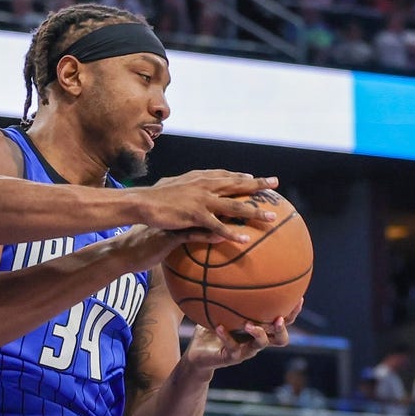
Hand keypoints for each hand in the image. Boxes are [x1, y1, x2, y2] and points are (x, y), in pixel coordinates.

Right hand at [134, 170, 279, 241]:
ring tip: (270, 218)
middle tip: (275, 183)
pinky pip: (217, 227)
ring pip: (233, 206)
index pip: (223, 175)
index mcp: (197, 178)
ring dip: (253, 212)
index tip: (254, 179)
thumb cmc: (151, 200)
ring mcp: (200, 201)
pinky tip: (244, 240)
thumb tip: (183, 188)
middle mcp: (203, 186)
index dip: (240, 177)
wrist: (139, 203)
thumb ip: (181, 187)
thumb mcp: (169, 187)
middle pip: (235, 185)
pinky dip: (231, 233)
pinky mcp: (194, 216)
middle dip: (257, 185)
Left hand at [187, 302, 297, 368]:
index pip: (283, 321)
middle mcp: (256, 340)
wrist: (199, 354)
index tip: (299, 297)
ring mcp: (246, 350)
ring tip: (249, 324)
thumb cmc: (213, 329)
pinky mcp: (232, 357)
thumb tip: (230, 266)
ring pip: (261, 345)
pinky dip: (226, 336)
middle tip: (280, 317)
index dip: (293, 312)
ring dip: (258, 334)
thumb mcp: (220, 308)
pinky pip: (232, 347)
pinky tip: (219, 326)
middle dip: (283, 328)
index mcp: (260, 329)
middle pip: (281, 338)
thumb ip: (228, 293)